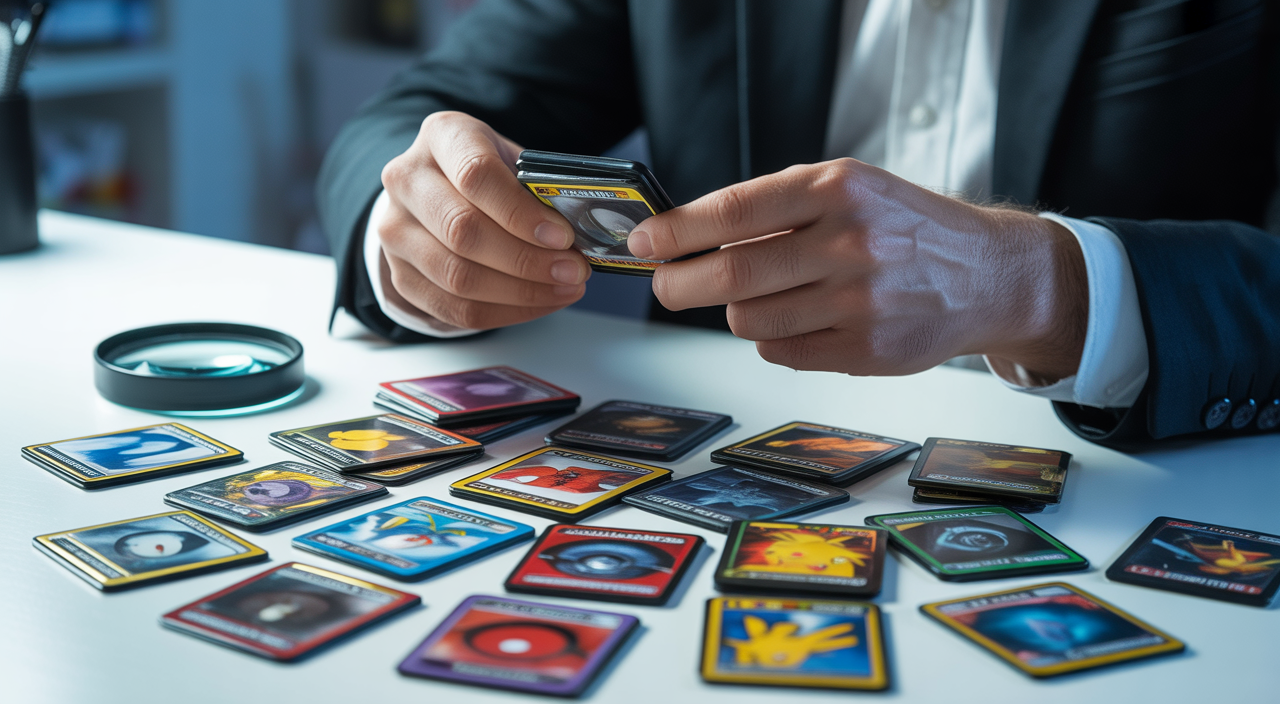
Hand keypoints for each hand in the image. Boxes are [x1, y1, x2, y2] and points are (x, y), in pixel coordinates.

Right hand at [377, 111, 589, 329]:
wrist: (434, 192)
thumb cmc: (485, 176)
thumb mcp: (511, 161)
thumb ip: (540, 189)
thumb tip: (584, 229)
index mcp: (442, 136)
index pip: (477, 175)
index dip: (521, 212)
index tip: (563, 236)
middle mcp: (407, 179)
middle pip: (464, 231)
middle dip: (527, 259)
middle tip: (573, 271)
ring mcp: (393, 230)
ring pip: (457, 277)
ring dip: (520, 292)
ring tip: (563, 289)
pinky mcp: (399, 275)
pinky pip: (453, 308)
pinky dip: (504, 312)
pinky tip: (538, 303)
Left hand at [627, 159, 1087, 380]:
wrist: (987, 273)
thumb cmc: (903, 226)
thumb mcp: (849, 189)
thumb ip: (775, 207)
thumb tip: (684, 236)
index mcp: (839, 189)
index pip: (735, 210)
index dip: (677, 230)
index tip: (641, 242)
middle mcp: (851, 243)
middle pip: (732, 275)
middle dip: (680, 284)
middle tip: (665, 285)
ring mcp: (860, 302)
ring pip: (749, 319)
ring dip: (736, 311)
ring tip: (763, 295)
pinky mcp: (866, 350)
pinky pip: (780, 351)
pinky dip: (772, 336)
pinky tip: (801, 318)